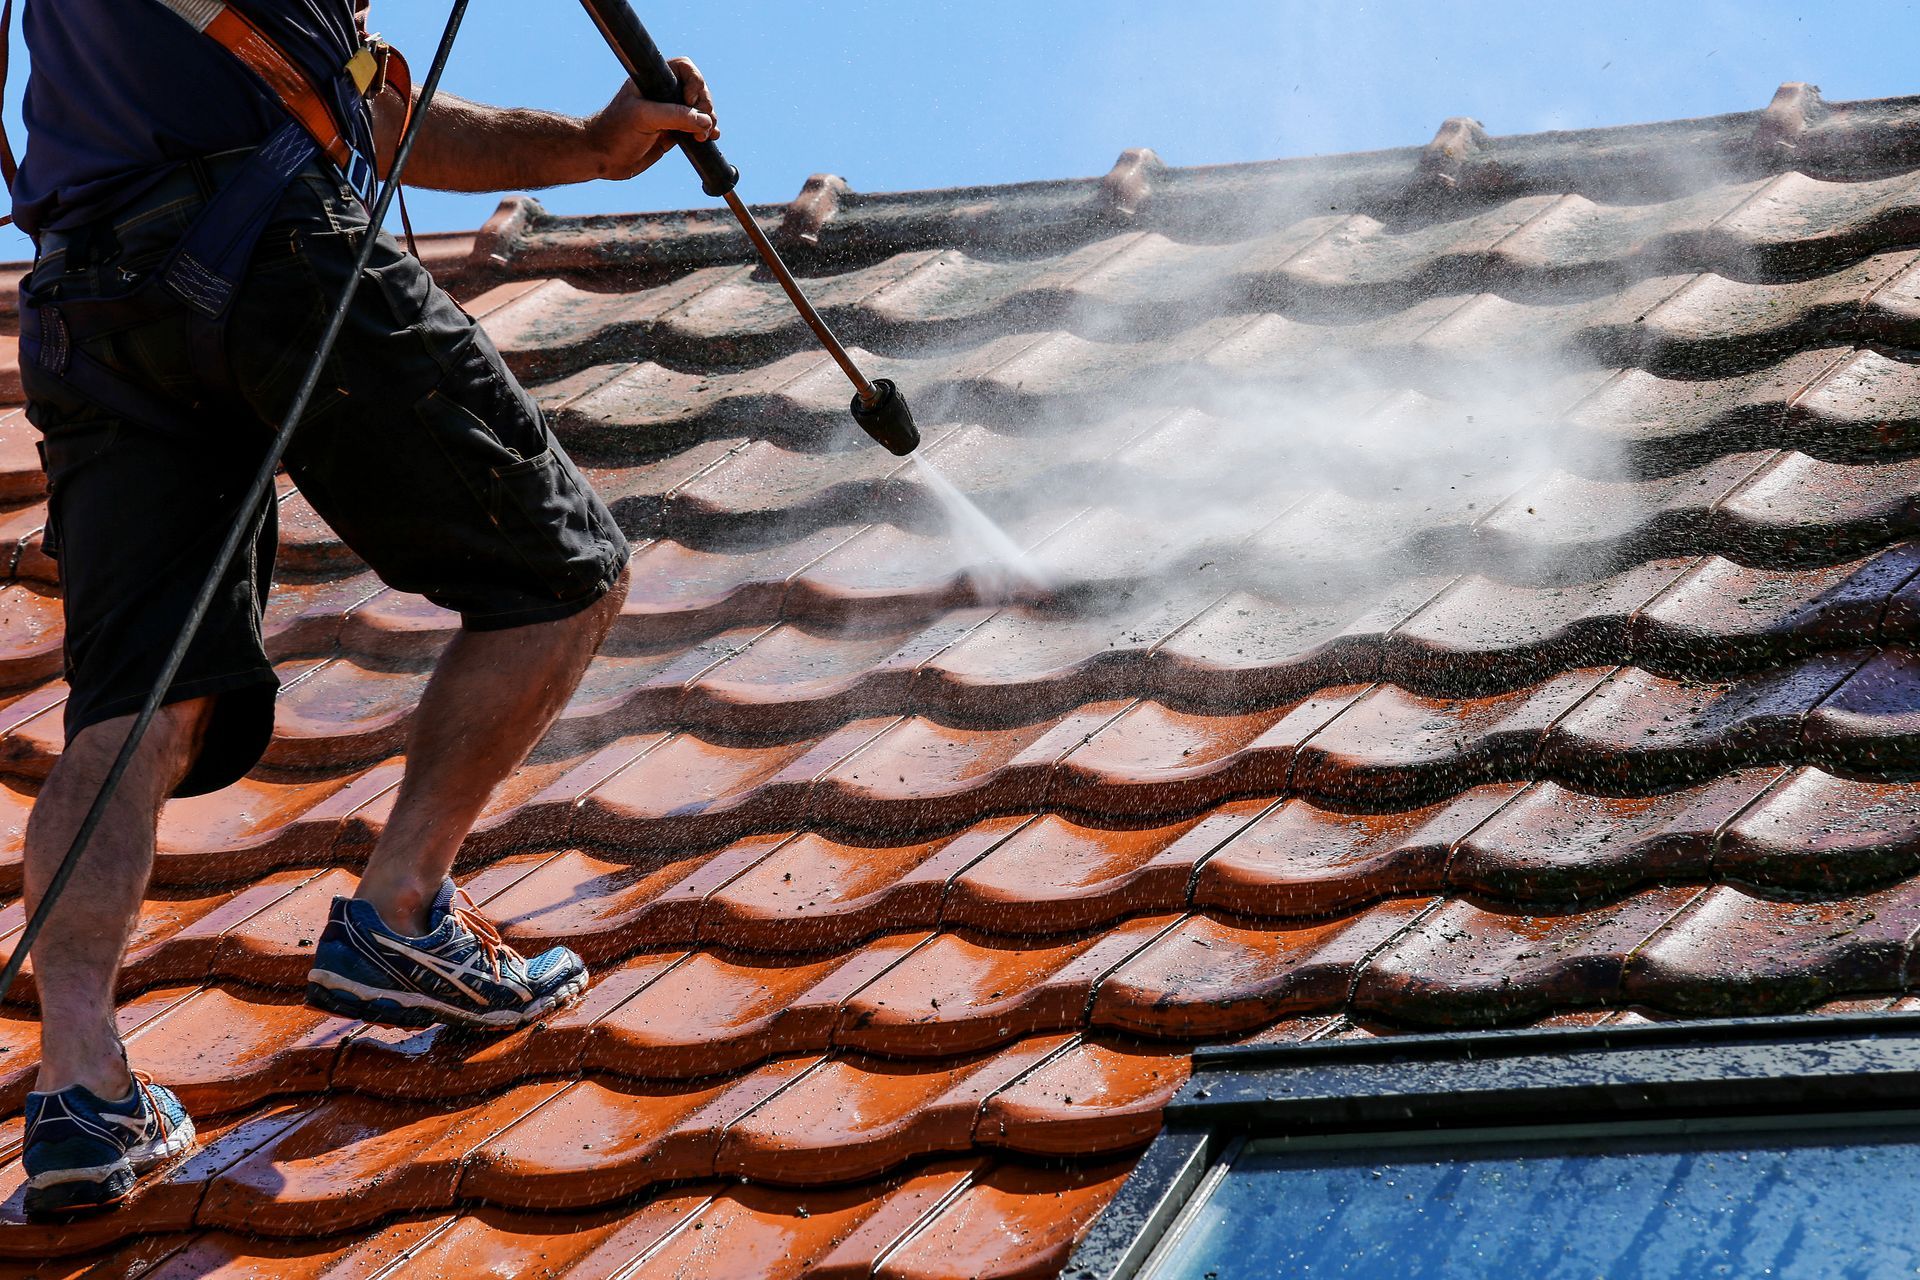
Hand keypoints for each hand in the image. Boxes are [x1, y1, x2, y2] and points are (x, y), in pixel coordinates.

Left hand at [587, 56, 718, 179]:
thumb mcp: (645, 118)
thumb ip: (676, 116)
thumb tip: (706, 121)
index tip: (690, 101)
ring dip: (708, 121)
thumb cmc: (615, 132)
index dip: (695, 83)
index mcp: (653, 81)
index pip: (684, 69)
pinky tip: (710, 138)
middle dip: (705, 106)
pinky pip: (696, 129)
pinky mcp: (672, 134)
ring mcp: (669, 114)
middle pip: (698, 90)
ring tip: (705, 135)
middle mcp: (663, 95)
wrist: (603, 159)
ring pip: (699, 111)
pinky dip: (706, 132)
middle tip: (703, 124)